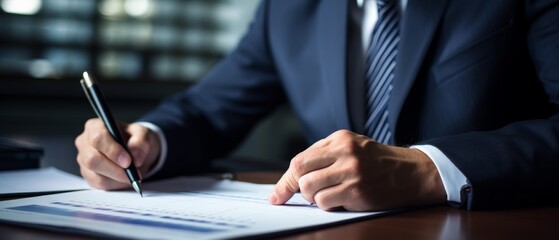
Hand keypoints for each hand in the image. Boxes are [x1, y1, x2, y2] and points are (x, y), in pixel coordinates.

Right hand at [75, 118, 160, 189]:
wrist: (134, 150)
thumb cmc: (134, 139)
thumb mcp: (143, 134)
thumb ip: (141, 142)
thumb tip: (135, 157)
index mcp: (95, 126)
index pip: (98, 138)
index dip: (113, 151)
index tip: (128, 161)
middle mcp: (84, 142)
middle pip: (92, 159)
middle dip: (115, 169)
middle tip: (133, 173)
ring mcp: (83, 159)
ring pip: (95, 175)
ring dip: (117, 178)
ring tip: (132, 175)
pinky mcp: (87, 174)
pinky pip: (99, 184)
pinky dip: (115, 184)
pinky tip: (124, 179)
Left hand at [268, 130, 445, 210]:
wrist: (411, 172)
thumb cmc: (376, 161)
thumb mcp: (351, 145)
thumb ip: (324, 154)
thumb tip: (293, 175)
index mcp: (339, 139)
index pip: (300, 159)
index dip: (285, 180)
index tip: (276, 195)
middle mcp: (344, 153)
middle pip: (300, 173)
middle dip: (297, 188)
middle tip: (307, 193)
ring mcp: (352, 173)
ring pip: (310, 190)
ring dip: (313, 197)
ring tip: (327, 194)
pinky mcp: (358, 192)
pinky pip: (326, 203)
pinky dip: (327, 205)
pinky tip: (341, 200)